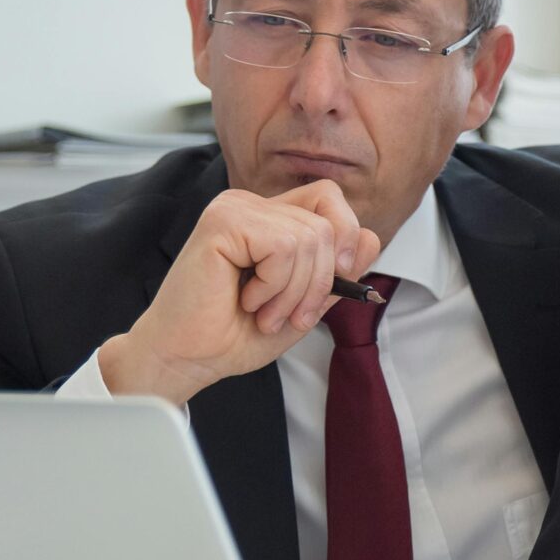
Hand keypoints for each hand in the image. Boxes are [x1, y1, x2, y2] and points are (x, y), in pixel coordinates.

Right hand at [99, 181, 380, 404]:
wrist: (187, 359)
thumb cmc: (234, 333)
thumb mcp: (305, 303)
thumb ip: (338, 273)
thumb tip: (373, 238)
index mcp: (270, 217)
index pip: (331, 200)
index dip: (344, 241)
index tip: (333, 284)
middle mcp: (252, 204)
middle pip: (328, 222)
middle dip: (320, 281)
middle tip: (290, 315)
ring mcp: (235, 208)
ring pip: (310, 237)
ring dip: (294, 291)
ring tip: (264, 312)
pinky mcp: (222, 222)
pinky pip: (283, 246)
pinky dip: (274, 285)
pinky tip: (246, 299)